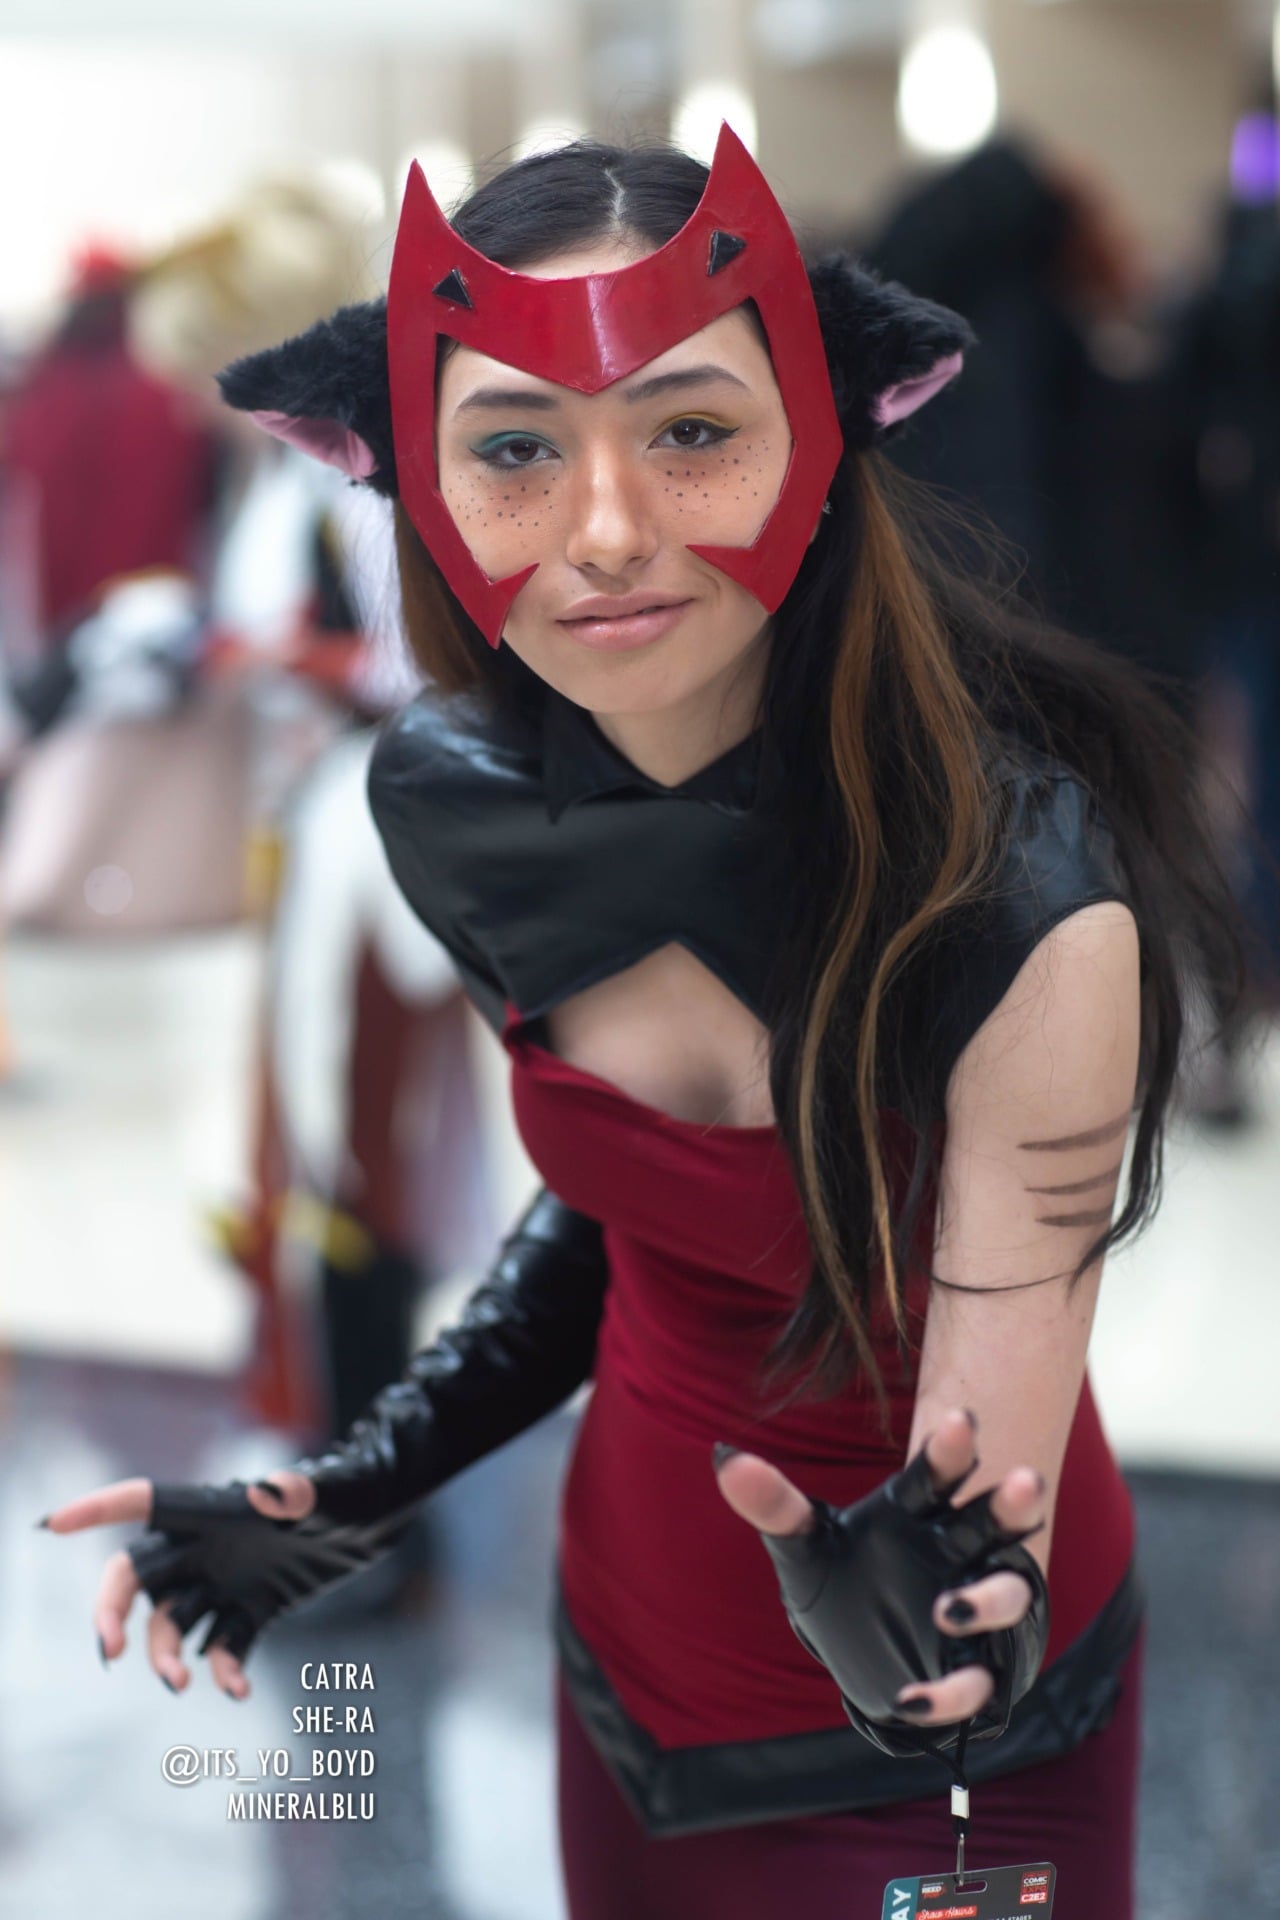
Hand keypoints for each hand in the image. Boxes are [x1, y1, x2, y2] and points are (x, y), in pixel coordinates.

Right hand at [41, 1471, 320, 1699]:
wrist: (378, 1512)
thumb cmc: (346, 1491)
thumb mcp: (318, 1491)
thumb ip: (293, 1493)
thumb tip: (279, 1492)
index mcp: (210, 1509)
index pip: (142, 1503)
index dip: (95, 1510)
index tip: (52, 1526)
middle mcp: (208, 1546)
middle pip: (139, 1578)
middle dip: (111, 1612)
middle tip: (108, 1651)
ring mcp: (228, 1580)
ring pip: (173, 1623)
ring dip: (164, 1655)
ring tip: (178, 1683)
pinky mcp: (255, 1608)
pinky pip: (224, 1646)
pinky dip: (223, 1672)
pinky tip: (236, 1691)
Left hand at [714, 1408, 1048, 1748]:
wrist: (865, 1655)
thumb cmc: (846, 1582)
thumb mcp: (806, 1547)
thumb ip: (775, 1506)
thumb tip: (723, 1456)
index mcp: (919, 1516)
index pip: (937, 1477)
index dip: (950, 1450)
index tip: (959, 1419)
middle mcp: (959, 1555)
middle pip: (992, 1523)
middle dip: (1011, 1505)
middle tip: (1028, 1482)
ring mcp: (977, 1611)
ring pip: (1008, 1595)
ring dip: (992, 1599)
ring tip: (950, 1608)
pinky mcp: (980, 1671)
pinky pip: (981, 1682)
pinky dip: (954, 1691)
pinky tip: (912, 1698)